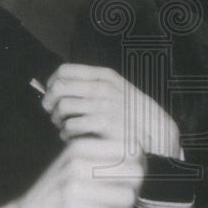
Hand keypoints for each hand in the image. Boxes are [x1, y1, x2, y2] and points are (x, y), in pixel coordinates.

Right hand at [0, 134, 145, 207]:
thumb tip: (143, 160)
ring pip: (128, 197)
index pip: (133, 149)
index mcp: (81, 146)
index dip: (136, 169)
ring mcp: (74, 186)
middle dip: (131, 191)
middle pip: (136, 172)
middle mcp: (78, 161)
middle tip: (114, 203)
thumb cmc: (54, 199)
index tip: (120, 183)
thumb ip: (103, 160)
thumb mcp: (73, 167)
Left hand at [42, 63, 181, 159]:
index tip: (50, 94)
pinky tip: (72, 137)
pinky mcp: (102, 124)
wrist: (157, 133)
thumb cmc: (134, 115)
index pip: (65, 71)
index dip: (51, 83)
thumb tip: (59, 88)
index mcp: (105, 76)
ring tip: (64, 126)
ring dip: (58, 120)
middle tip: (53, 113)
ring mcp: (103, 105)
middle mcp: (102, 88)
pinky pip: (70, 126)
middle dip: (50, 102)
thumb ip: (94, 86)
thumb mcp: (118, 91)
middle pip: (59, 88)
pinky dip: (66, 134)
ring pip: (62, 107)